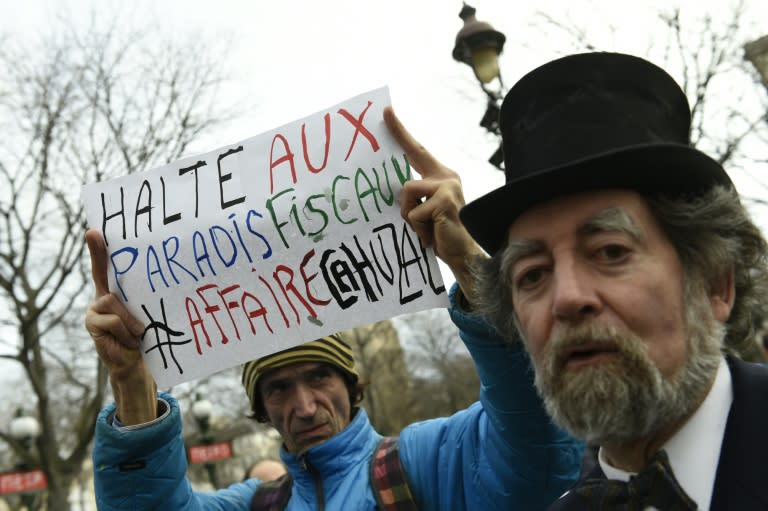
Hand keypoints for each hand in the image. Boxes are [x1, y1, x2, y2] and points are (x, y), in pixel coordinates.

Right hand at [85, 229, 156, 423]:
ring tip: (141, 334)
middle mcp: (101, 296)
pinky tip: (131, 342)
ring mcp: (94, 309)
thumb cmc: (147, 335)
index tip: (94, 230)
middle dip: (115, 280)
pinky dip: (127, 332)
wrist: (135, 363)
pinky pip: (113, 320)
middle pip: (107, 281)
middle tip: (131, 294)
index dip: (98, 249)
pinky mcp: (91, 323)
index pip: (104, 266)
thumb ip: (145, 299)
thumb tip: (169, 279)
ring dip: (132, 321)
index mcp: (115, 290)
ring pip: (113, 302)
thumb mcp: (147, 313)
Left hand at [384, 106, 486, 301]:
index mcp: (441, 177)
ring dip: (408, 215)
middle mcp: (446, 176)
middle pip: (414, 154)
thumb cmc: (439, 235)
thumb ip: (413, 197)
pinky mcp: (444, 201)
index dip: (401, 132)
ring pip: (407, 191)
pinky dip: (417, 228)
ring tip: (424, 229)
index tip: (386, 111)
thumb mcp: (423, 211)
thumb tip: (390, 189)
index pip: (417, 151)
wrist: (464, 256)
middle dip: (399, 132)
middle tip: (386, 111)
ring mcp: (447, 187)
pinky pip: (413, 212)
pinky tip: (431, 235)